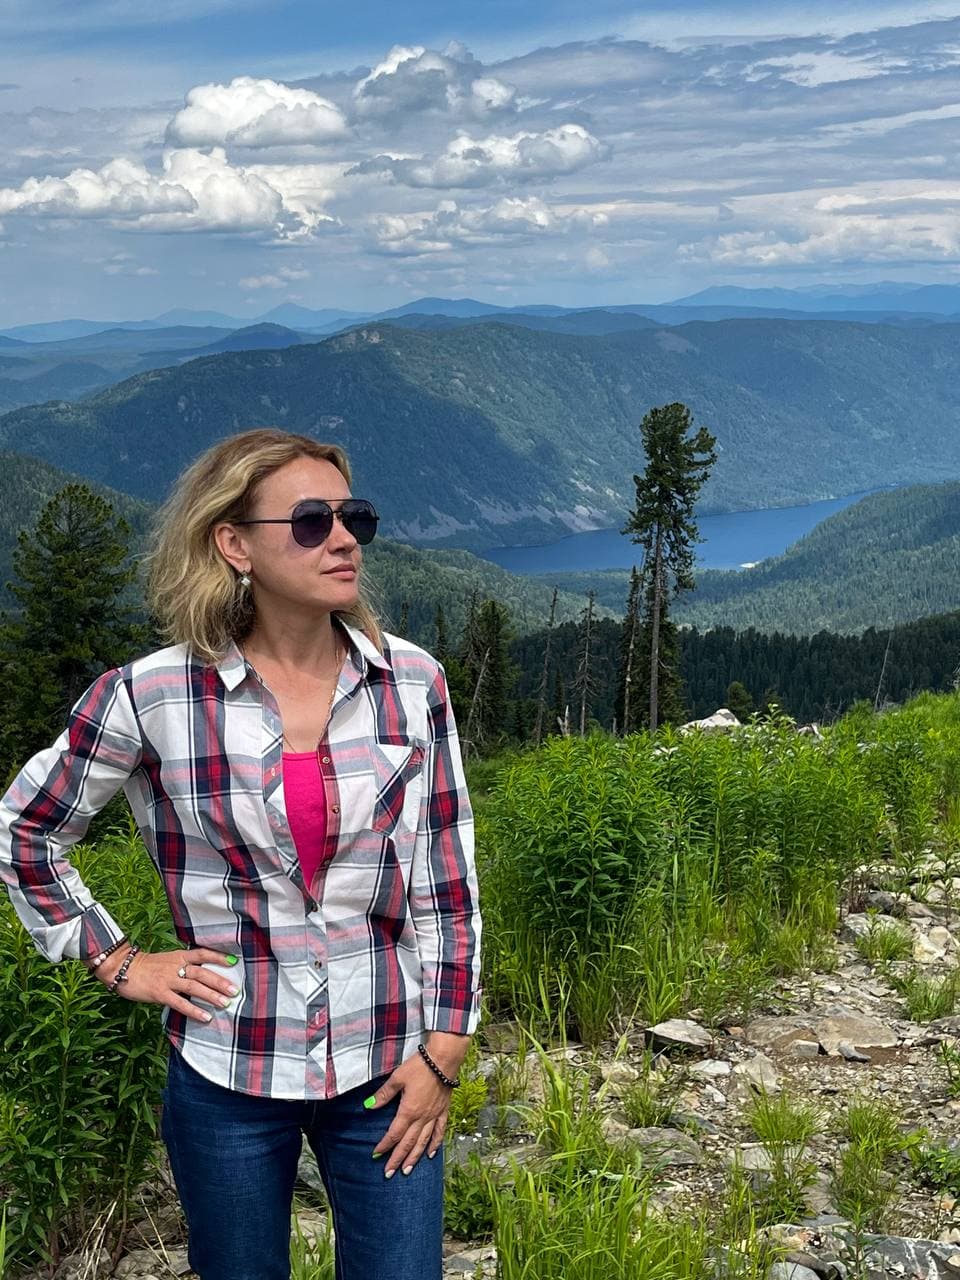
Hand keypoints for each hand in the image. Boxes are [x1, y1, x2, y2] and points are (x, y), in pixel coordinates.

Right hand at [91, 947, 240, 1022]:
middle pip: (202, 973)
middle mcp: (176, 966)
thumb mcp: (167, 960)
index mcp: (179, 956)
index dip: (219, 957)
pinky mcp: (159, 993)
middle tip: (235, 990)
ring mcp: (168, 980)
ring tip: (225, 1003)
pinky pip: (180, 1003)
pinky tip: (205, 1017)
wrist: (123, 968)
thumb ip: (183, 965)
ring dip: (211, 995)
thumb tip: (202, 975)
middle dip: (220, 981)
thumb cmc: (147, 966)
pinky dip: (194, 1010)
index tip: (235, 961)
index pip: (203, 953)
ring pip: (194, 987)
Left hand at [366, 1053, 453, 1176]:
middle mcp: (422, 1118)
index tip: (376, 1155)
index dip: (384, 1145)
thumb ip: (383, 1094)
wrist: (442, 1060)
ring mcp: (434, 1116)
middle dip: (397, 1159)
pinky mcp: (443, 1111)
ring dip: (414, 1157)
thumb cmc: (419, 1067)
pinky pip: (439, 1132)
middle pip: (408, 1143)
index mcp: (408, 1111)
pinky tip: (431, 1154)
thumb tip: (368, 1106)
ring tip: (407, 1170)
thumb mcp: (397, 1078)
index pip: (394, 1134)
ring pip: (423, 1142)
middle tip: (389, 1173)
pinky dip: (435, 1144)